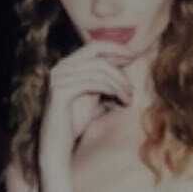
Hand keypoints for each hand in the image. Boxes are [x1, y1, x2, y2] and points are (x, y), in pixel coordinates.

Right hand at [39, 45, 131, 160]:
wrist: (58, 145)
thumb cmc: (76, 121)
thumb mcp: (93, 94)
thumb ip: (102, 77)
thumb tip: (124, 61)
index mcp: (66, 65)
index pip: (94, 46)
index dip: (116, 48)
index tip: (134, 57)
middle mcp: (60, 67)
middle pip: (96, 51)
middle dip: (119, 62)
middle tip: (132, 81)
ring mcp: (58, 78)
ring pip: (98, 69)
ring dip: (119, 82)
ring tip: (128, 99)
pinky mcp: (60, 92)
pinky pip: (93, 82)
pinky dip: (111, 89)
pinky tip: (119, 100)